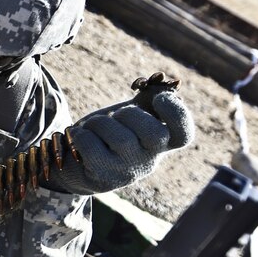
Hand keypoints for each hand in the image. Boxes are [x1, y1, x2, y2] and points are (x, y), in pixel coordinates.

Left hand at [48, 73, 194, 194]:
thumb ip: (146, 97)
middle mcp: (148, 162)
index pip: (183, 135)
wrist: (74, 164)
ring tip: (91, 126)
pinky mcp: (101, 178)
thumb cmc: (107, 134)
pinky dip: (80, 134)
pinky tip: (78, 136)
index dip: (177, 113)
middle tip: (115, 116)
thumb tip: (158, 78)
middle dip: (130, 114)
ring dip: (99, 122)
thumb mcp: (129, 116)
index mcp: (160, 145)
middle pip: (154, 134)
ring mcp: (126, 172)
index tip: (158, 98)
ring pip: (120, 138)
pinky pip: (91, 146)